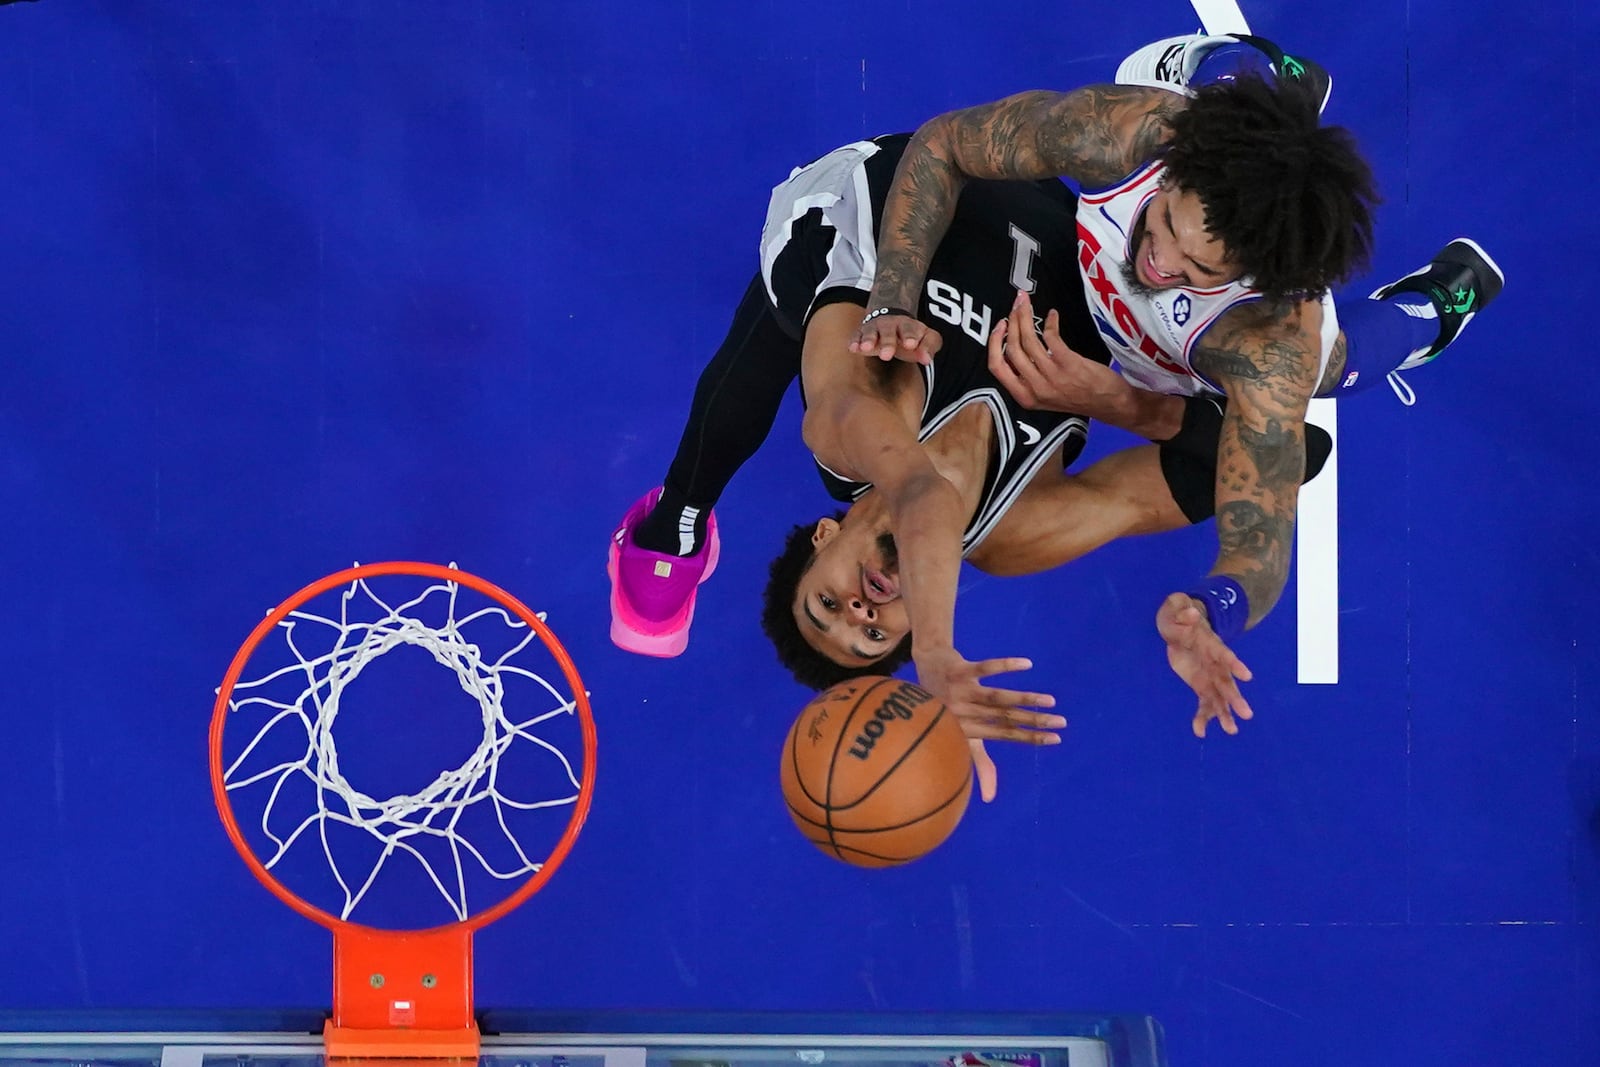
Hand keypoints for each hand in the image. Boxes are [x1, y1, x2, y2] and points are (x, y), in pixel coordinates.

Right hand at [848, 309, 941, 364]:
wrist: (891, 316)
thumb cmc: (910, 334)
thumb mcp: (926, 337)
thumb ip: (929, 347)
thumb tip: (927, 359)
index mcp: (907, 325)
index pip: (909, 329)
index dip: (910, 336)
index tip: (910, 345)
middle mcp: (889, 324)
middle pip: (888, 331)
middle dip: (887, 342)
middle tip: (887, 355)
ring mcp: (874, 328)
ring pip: (870, 331)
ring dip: (868, 339)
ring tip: (866, 348)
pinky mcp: (861, 333)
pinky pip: (856, 335)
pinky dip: (854, 341)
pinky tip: (853, 348)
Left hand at [912, 647, 1063, 802]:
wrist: (924, 668)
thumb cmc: (946, 708)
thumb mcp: (961, 735)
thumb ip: (980, 763)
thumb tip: (990, 799)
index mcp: (969, 730)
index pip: (1005, 735)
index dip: (1030, 738)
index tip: (1057, 739)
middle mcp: (965, 713)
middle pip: (1005, 717)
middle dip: (1034, 721)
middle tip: (1061, 722)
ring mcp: (962, 692)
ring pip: (996, 697)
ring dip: (1024, 699)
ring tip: (1050, 701)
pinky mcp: (959, 671)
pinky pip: (984, 668)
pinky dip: (1005, 666)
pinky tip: (1027, 665)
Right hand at [988, 291, 1128, 413]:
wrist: (1109, 403)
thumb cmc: (1078, 398)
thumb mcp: (1044, 396)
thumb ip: (1027, 378)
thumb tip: (1015, 347)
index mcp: (1025, 396)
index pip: (997, 368)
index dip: (995, 343)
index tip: (1000, 326)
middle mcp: (1035, 388)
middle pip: (1011, 349)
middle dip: (1011, 321)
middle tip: (1016, 304)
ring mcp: (1051, 376)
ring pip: (1028, 340)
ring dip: (1025, 317)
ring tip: (1026, 303)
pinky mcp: (1068, 364)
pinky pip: (1050, 337)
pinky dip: (1049, 322)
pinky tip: (1052, 315)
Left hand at [1156, 592, 1255, 737]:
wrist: (1179, 626)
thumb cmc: (1179, 615)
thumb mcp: (1176, 607)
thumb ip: (1183, 611)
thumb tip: (1191, 613)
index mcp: (1211, 645)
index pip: (1224, 655)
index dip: (1234, 664)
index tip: (1246, 676)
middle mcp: (1215, 664)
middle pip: (1226, 682)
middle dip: (1235, 698)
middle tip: (1246, 714)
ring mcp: (1209, 676)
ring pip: (1219, 698)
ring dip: (1224, 714)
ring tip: (1231, 731)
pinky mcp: (1201, 685)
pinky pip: (1204, 703)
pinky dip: (1202, 717)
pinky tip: (1200, 732)